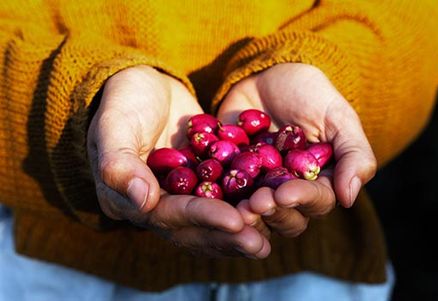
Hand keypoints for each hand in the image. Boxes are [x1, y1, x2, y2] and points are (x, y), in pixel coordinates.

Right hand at [87, 65, 269, 257]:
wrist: (145, 86)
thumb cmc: (124, 100)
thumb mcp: (115, 124)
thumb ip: (120, 162)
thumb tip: (143, 203)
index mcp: (127, 199)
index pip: (167, 215)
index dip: (201, 218)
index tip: (234, 221)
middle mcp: (154, 207)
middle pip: (192, 230)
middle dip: (225, 237)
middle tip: (259, 244)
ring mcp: (178, 197)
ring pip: (209, 224)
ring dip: (238, 233)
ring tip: (267, 241)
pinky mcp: (199, 185)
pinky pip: (223, 202)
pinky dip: (244, 209)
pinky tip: (271, 213)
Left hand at [217, 63, 375, 236]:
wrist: (266, 75)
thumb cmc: (309, 94)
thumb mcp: (337, 117)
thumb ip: (353, 154)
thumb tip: (348, 199)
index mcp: (320, 181)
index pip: (317, 201)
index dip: (302, 200)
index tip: (284, 193)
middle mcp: (290, 190)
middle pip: (286, 218)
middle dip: (272, 212)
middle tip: (256, 201)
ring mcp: (259, 187)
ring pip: (256, 215)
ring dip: (248, 214)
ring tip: (238, 206)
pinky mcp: (231, 178)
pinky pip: (225, 196)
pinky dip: (221, 199)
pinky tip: (213, 197)